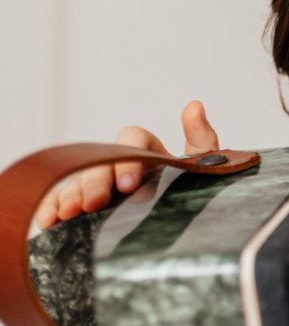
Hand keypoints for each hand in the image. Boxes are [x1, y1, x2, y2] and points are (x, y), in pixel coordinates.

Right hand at [32, 100, 221, 229]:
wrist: (193, 217)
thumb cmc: (194, 184)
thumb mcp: (204, 164)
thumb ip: (202, 139)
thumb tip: (195, 106)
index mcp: (147, 148)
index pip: (132, 140)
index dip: (127, 159)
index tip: (129, 184)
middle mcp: (120, 162)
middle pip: (100, 163)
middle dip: (94, 182)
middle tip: (93, 204)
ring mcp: (101, 182)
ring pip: (79, 180)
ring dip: (70, 194)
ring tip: (68, 213)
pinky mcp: (88, 202)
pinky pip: (64, 199)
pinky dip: (53, 207)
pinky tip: (48, 220)